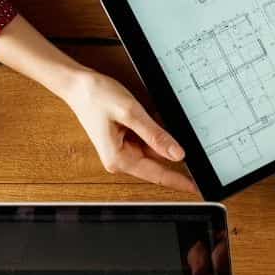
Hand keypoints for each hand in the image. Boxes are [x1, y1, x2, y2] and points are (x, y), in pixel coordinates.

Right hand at [60, 69, 194, 192]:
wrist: (77, 85)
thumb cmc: (95, 97)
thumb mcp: (131, 113)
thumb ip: (155, 135)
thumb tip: (177, 153)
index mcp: (119, 159)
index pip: (157, 175)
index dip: (179, 182)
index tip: (197, 189)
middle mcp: (120, 160)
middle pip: (157, 164)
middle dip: (171, 153)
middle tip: (187, 142)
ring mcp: (121, 152)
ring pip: (153, 151)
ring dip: (159, 138)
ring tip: (149, 117)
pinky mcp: (123, 142)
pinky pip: (146, 142)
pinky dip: (152, 132)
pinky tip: (147, 117)